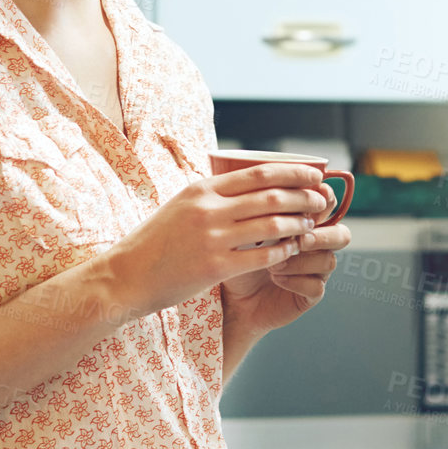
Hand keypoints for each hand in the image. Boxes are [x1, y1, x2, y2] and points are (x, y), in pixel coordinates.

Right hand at [96, 163, 332, 320]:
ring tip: (313, 225)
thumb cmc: (155, 243)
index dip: (292, 172)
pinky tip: (294, 250)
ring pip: (272, 224)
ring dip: (299, 223)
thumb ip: (213, 195)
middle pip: (271, 195)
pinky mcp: (215, 266)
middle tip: (322, 200)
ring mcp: (212, 237)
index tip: (315, 173)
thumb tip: (250, 185)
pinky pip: (262, 255)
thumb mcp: (181, 206)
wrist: (125, 276)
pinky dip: (284, 251)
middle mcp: (208, 208)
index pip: (258, 172)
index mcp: (202, 188)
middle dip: (304, 196)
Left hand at [220, 181, 350, 337]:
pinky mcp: (310, 294)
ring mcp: (315, 271)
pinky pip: (316, 286)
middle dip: (322, 235)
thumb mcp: (245, 227)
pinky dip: (296, 281)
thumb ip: (261, 207)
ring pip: (328, 261)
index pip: (328, 205)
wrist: (232, 296)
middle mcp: (316, 245)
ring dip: (301, 261)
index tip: (311, 198)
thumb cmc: (238, 256)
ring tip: (274, 264)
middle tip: (299, 239)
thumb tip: (267, 187)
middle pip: (341, 235)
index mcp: (305, 222)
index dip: (324, 199)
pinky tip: (277, 278)